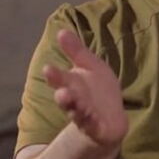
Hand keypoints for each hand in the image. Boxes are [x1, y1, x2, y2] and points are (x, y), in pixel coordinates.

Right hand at [43, 29, 128, 147]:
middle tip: (57, 87)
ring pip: (76, 111)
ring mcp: (84, 115)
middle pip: (65, 96)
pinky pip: (92, 125)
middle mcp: (74, 100)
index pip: (61, 78)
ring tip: (65, 98)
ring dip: (72, 105)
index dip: (55, 74)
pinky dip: (90, 121)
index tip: (47, 67)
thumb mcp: (90, 66)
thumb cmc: (97, 90)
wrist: (111, 119)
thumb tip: (61, 30)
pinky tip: (91, 117)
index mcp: (72, 84)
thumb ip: (76, 51)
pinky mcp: (95, 127)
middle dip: (60, 91)